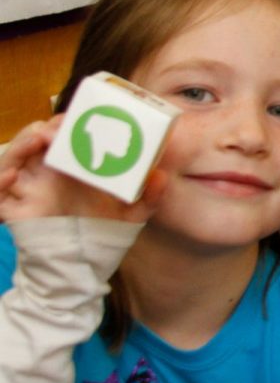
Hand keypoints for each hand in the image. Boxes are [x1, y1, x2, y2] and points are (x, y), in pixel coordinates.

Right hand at [0, 117, 161, 223]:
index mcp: (72, 167)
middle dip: (46, 127)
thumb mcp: (132, 214)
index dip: (67, 121)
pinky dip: (0, 179)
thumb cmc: (102, 234)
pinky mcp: (15, 209)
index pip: (63, 135)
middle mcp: (46, 173)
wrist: (81, 268)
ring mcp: (28, 189)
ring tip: (41, 139)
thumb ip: (149, 196)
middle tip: (62, 125)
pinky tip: (12, 175)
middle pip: (35, 140)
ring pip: (12, 158)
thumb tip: (160, 176)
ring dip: (22, 143)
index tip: (79, 114)